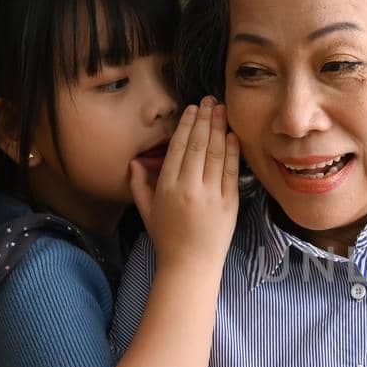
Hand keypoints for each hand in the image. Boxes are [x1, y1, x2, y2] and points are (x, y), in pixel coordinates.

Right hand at [128, 97, 239, 272]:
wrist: (191, 266)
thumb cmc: (167, 239)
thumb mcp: (146, 212)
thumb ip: (139, 185)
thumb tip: (134, 162)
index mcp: (167, 188)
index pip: (177, 148)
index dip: (186, 126)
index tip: (191, 109)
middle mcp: (188, 189)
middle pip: (197, 146)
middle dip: (204, 120)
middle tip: (210, 100)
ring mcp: (210, 196)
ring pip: (215, 155)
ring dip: (219, 129)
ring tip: (222, 110)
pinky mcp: (229, 204)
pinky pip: (230, 172)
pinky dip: (232, 152)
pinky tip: (232, 136)